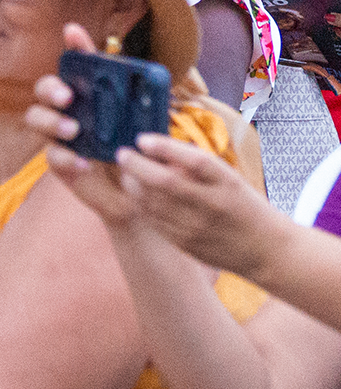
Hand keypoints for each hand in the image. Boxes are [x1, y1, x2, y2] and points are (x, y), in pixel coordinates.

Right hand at [25, 24, 142, 227]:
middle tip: (67, 97)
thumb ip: (144, 104)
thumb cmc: (141, 151)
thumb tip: (151, 80)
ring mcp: (60, 134)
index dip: (74, 45)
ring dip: (50, 120)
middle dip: (51, 87)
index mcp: (91, 92)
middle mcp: (70, 108)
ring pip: (36, 117)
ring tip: (72, 130)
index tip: (73, 32)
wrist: (141, 193)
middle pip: (46, 87)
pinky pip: (51, 155)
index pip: (78, 62)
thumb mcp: (147, 124)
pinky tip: (83, 163)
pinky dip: (65, 157)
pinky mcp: (60, 161)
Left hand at [106, 133, 283, 276]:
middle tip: (122, 154)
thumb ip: (197, 166)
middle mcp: (212, 204)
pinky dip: (142, 205)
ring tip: (125, 172)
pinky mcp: (187, 244)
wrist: (266, 250)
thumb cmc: (244, 204)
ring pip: (155, 204)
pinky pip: (156, 222)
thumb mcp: (229, 178)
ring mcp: (198, 227)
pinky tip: (136, 194)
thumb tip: (159, 149)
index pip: (194, 161)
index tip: (142, 138)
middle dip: (138, 166)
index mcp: (227, 182)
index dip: (165, 147)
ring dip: (134, 185)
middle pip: (167, 183)